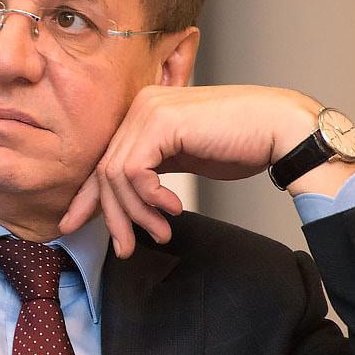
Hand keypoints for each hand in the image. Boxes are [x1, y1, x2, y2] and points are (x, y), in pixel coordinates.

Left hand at [59, 85, 354, 257]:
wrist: (280, 128)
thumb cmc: (242, 143)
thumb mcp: (184, 159)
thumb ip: (152, 170)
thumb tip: (122, 201)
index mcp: (144, 112)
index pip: (104, 159)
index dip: (89, 198)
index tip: (74, 226)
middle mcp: (141, 106)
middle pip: (105, 171)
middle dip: (113, 216)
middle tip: (126, 248)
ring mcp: (148, 111)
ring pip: (116, 176)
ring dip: (136, 214)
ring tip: (161, 232)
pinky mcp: (160, 124)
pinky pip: (134, 173)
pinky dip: (150, 198)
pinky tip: (174, 209)